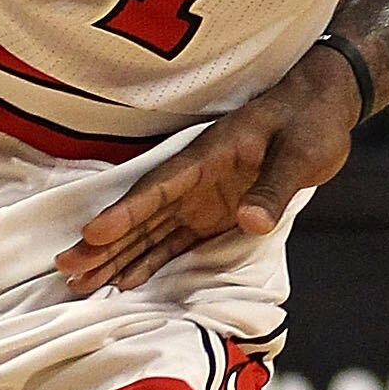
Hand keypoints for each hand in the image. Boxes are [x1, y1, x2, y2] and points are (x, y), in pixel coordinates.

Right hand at [58, 44, 362, 293]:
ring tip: (81, 281)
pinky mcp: (212, 215)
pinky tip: (124, 281)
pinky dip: (149, 261)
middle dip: (105, 242)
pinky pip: (173, 241)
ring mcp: (199, 198)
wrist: (319, 108)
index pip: (160, 187)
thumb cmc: (309, 122)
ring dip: (117, 256)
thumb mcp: (301, 152)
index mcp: (208, 155)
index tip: (94, 232)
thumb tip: (250, 222)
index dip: (127, 211)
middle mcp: (194, 179)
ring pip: (149, 231)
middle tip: (68, 267)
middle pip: (142, 214)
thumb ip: (274, 187)